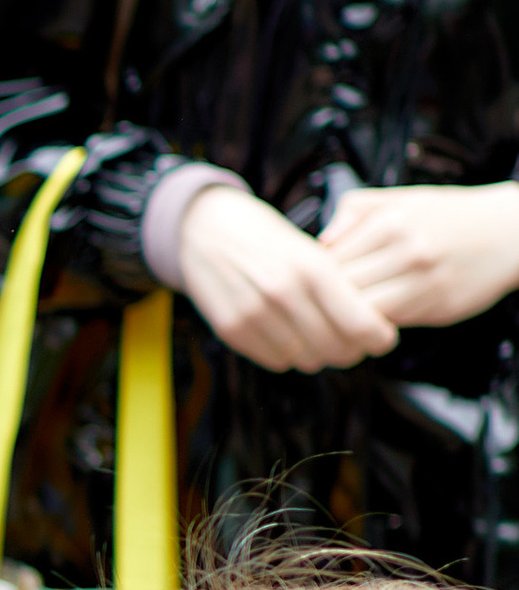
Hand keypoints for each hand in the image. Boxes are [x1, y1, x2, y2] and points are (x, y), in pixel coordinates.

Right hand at [175, 179, 398, 373]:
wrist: (206, 228)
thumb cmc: (268, 239)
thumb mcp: (312, 251)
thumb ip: (341, 288)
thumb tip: (374, 328)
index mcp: (312, 268)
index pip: (361, 325)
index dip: (379, 338)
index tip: (382, 336)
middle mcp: (283, 292)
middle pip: (337, 350)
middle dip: (350, 349)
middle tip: (350, 338)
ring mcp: (254, 313)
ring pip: (308, 361)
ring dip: (317, 352)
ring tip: (313, 330)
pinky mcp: (231, 329)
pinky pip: (277, 362)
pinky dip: (287, 353)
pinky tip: (284, 331)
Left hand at [318, 183, 518, 334]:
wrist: (509, 231)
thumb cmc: (451, 216)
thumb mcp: (400, 198)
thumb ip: (353, 211)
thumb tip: (320, 241)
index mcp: (390, 221)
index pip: (329, 259)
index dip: (313, 275)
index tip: (310, 281)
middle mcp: (407, 250)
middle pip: (342, 288)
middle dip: (325, 299)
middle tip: (318, 304)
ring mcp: (424, 281)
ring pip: (364, 311)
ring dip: (349, 317)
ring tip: (343, 314)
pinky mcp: (439, 306)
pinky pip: (392, 323)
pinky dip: (376, 324)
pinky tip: (375, 316)